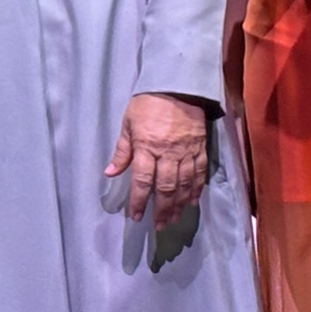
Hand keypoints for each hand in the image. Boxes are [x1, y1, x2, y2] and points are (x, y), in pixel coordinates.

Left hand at [106, 93, 209, 228]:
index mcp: (147, 146)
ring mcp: (187, 151)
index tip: (135, 216)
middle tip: (158, 225)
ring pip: (184, 184)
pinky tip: (192, 201)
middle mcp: (167, 153)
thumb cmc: (147, 104)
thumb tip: (110, 173)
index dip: (138, 201)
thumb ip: (122, 151)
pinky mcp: (200, 148)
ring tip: (174, 219)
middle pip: (165, 187)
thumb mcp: (128, 123)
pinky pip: (200, 173)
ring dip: (178, 204)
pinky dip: (196, 189)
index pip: (142, 180)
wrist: (178, 86)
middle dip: (161, 209)